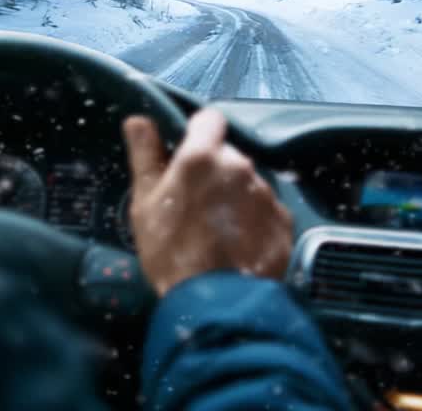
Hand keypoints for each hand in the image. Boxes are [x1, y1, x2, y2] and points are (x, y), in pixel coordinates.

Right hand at [123, 109, 292, 295]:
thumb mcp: (145, 202)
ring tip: (217, 232)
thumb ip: (145, 155)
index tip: (188, 154)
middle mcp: (240, 167)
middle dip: (214, 173)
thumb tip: (138, 120)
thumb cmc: (170, 251)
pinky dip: (254, 222)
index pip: (210, 120)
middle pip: (228, 156)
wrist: (215, 302)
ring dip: (235, 198)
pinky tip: (238, 246)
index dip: (199, 133)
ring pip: (248, 184)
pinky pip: (266, 211)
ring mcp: (265, 193)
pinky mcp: (283, 220)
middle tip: (196, 206)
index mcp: (203, 156)